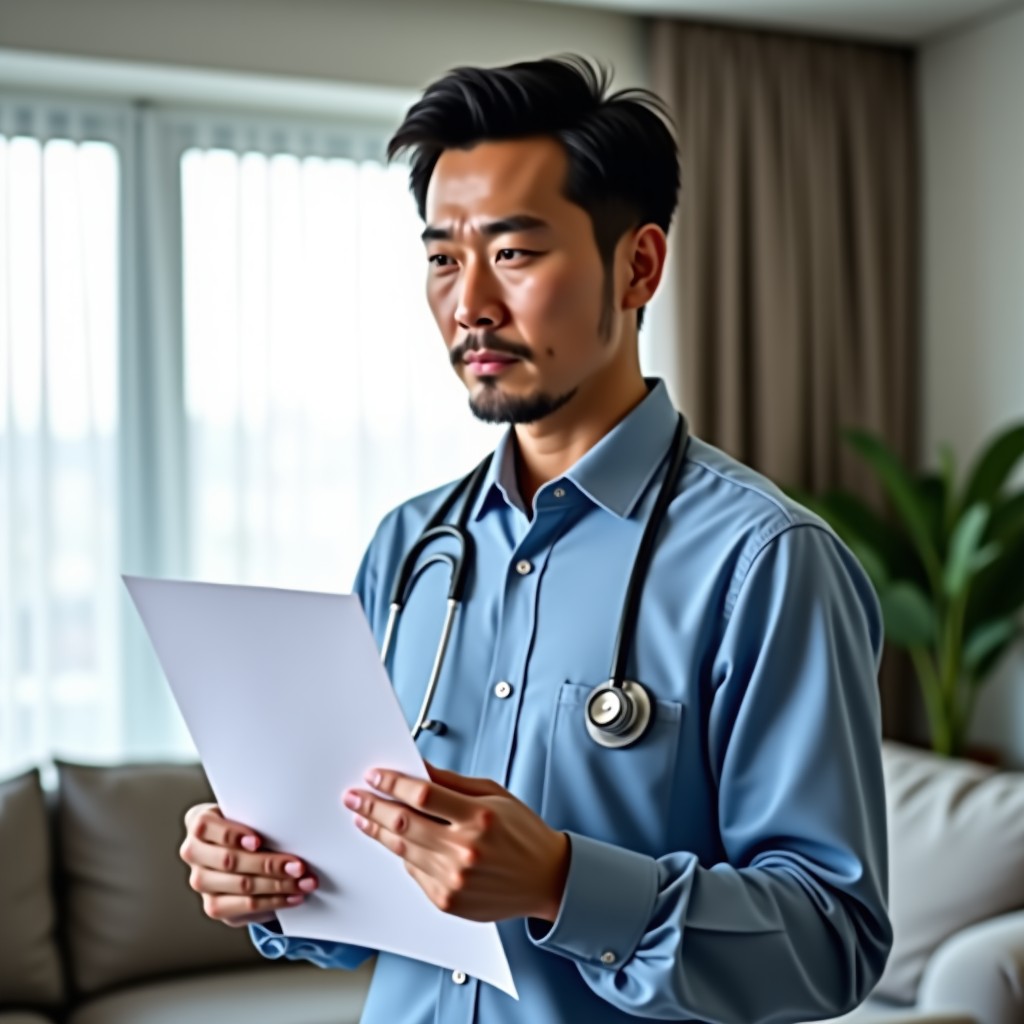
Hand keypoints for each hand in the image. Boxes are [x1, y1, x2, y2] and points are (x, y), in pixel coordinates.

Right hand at [179, 802, 318, 926]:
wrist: (242, 850)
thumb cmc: (250, 826)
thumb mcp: (250, 815)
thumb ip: (259, 817)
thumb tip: (291, 827)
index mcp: (198, 823)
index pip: (206, 827)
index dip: (232, 834)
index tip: (258, 841)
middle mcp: (193, 852)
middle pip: (229, 860)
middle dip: (268, 864)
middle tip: (299, 866)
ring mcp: (201, 881)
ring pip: (241, 885)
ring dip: (278, 885)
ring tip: (304, 882)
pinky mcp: (213, 906)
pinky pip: (246, 906)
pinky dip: (275, 901)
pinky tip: (294, 896)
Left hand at [343, 763, 568, 923]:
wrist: (546, 879)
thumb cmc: (523, 834)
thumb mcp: (495, 795)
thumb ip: (453, 783)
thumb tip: (418, 767)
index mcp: (479, 817)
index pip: (422, 795)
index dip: (393, 783)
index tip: (375, 776)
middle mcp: (465, 850)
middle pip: (404, 823)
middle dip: (373, 807)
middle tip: (355, 797)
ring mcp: (454, 879)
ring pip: (402, 849)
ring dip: (378, 831)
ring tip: (363, 818)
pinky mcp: (448, 900)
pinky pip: (413, 872)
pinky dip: (402, 854)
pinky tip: (394, 841)